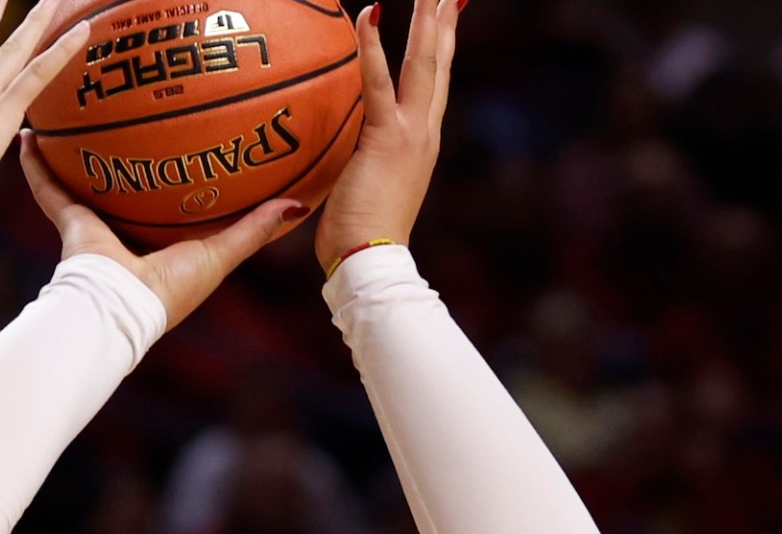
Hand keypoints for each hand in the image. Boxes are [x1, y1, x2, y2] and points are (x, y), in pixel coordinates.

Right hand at [15, 137, 308, 330]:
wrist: (119, 309)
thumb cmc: (171, 291)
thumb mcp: (221, 255)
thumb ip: (255, 229)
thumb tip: (299, 204)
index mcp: (159, 247)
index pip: (170, 207)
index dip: (177, 181)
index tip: (184, 150)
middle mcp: (125, 237)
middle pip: (123, 192)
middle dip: (123, 164)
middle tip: (128, 123)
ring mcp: (93, 230)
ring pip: (82, 186)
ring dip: (74, 159)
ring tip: (72, 122)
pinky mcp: (70, 224)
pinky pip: (48, 190)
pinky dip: (35, 166)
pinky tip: (30, 137)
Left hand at [314, 0, 462, 272]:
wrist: (371, 261)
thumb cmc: (359, 237)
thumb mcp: (362, 188)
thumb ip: (356, 162)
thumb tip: (334, 152)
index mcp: (422, 140)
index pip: (435, 81)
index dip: (442, 44)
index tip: (447, 12)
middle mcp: (425, 130)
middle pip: (439, 62)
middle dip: (444, 20)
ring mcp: (409, 132)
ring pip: (423, 63)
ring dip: (427, 20)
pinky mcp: (386, 138)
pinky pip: (377, 82)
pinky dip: (374, 47)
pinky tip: (371, 11)